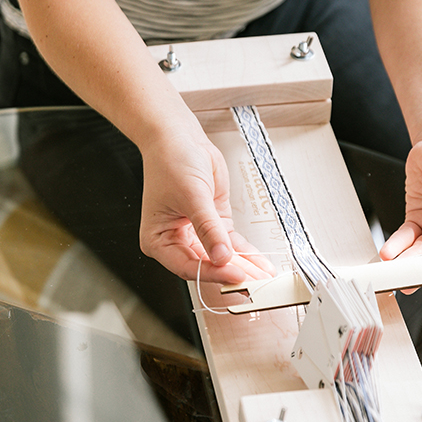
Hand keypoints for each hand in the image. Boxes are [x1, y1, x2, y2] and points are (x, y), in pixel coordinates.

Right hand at [139, 131, 274, 283]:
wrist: (179, 137)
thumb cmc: (171, 161)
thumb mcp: (192, 196)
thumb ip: (209, 228)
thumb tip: (221, 255)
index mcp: (158, 240)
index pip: (188, 266)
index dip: (213, 273)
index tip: (235, 275)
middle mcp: (176, 241)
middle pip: (207, 266)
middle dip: (233, 274)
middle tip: (256, 284)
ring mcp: (197, 234)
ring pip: (222, 258)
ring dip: (243, 267)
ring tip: (263, 277)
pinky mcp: (214, 224)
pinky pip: (231, 244)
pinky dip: (246, 253)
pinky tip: (260, 263)